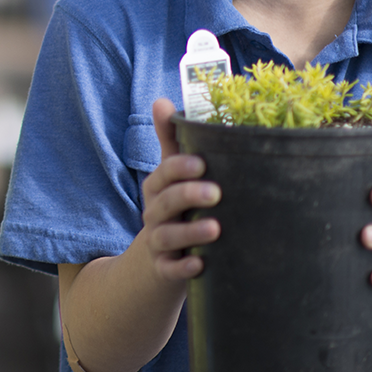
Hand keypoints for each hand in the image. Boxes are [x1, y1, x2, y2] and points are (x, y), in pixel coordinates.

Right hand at [137, 99, 220, 281]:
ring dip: (190, 231)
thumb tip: (162, 101)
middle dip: (188, 195)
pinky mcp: (165, 270)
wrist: (155, 263)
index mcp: (158, 189)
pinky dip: (183, 267)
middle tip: (216, 191)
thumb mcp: (169, 176)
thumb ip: (170, 141)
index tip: (202, 163)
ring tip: (216, 228)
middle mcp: (154, 214)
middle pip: (164, 203)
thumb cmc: (173, 209)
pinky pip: (170, 270)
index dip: (179, 168)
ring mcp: (159, 243)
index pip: (163, 174)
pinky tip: (199, 265)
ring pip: (167, 236)